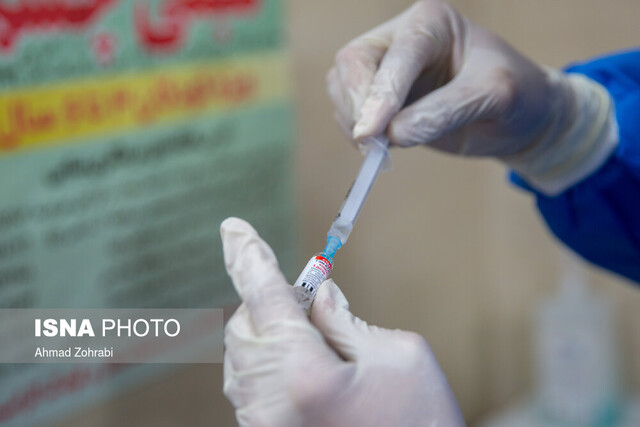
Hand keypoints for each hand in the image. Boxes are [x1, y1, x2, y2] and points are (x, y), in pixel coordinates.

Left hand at [221, 217, 464, 426]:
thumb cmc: (421, 424)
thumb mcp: (400, 357)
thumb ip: (347, 320)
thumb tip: (319, 295)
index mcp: (303, 373)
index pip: (263, 295)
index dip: (247, 255)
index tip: (233, 228)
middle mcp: (269, 402)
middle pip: (246, 325)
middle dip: (273, 303)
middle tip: (315, 302)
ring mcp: (262, 425)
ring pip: (245, 355)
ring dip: (273, 334)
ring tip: (320, 347)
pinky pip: (251, 384)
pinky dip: (272, 363)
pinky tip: (308, 372)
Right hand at [328, 0, 615, 194]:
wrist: (515, 116)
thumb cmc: (514, 96)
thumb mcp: (494, 97)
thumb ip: (446, 112)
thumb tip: (393, 134)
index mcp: (431, 21)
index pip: (396, 55)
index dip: (380, 94)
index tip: (371, 134)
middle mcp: (401, 36)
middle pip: (353, 61)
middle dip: (357, 105)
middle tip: (369, 145)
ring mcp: (384, 66)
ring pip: (341, 85)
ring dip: (352, 121)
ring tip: (381, 149)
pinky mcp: (376, 95)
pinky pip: (345, 110)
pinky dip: (355, 132)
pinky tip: (380, 146)